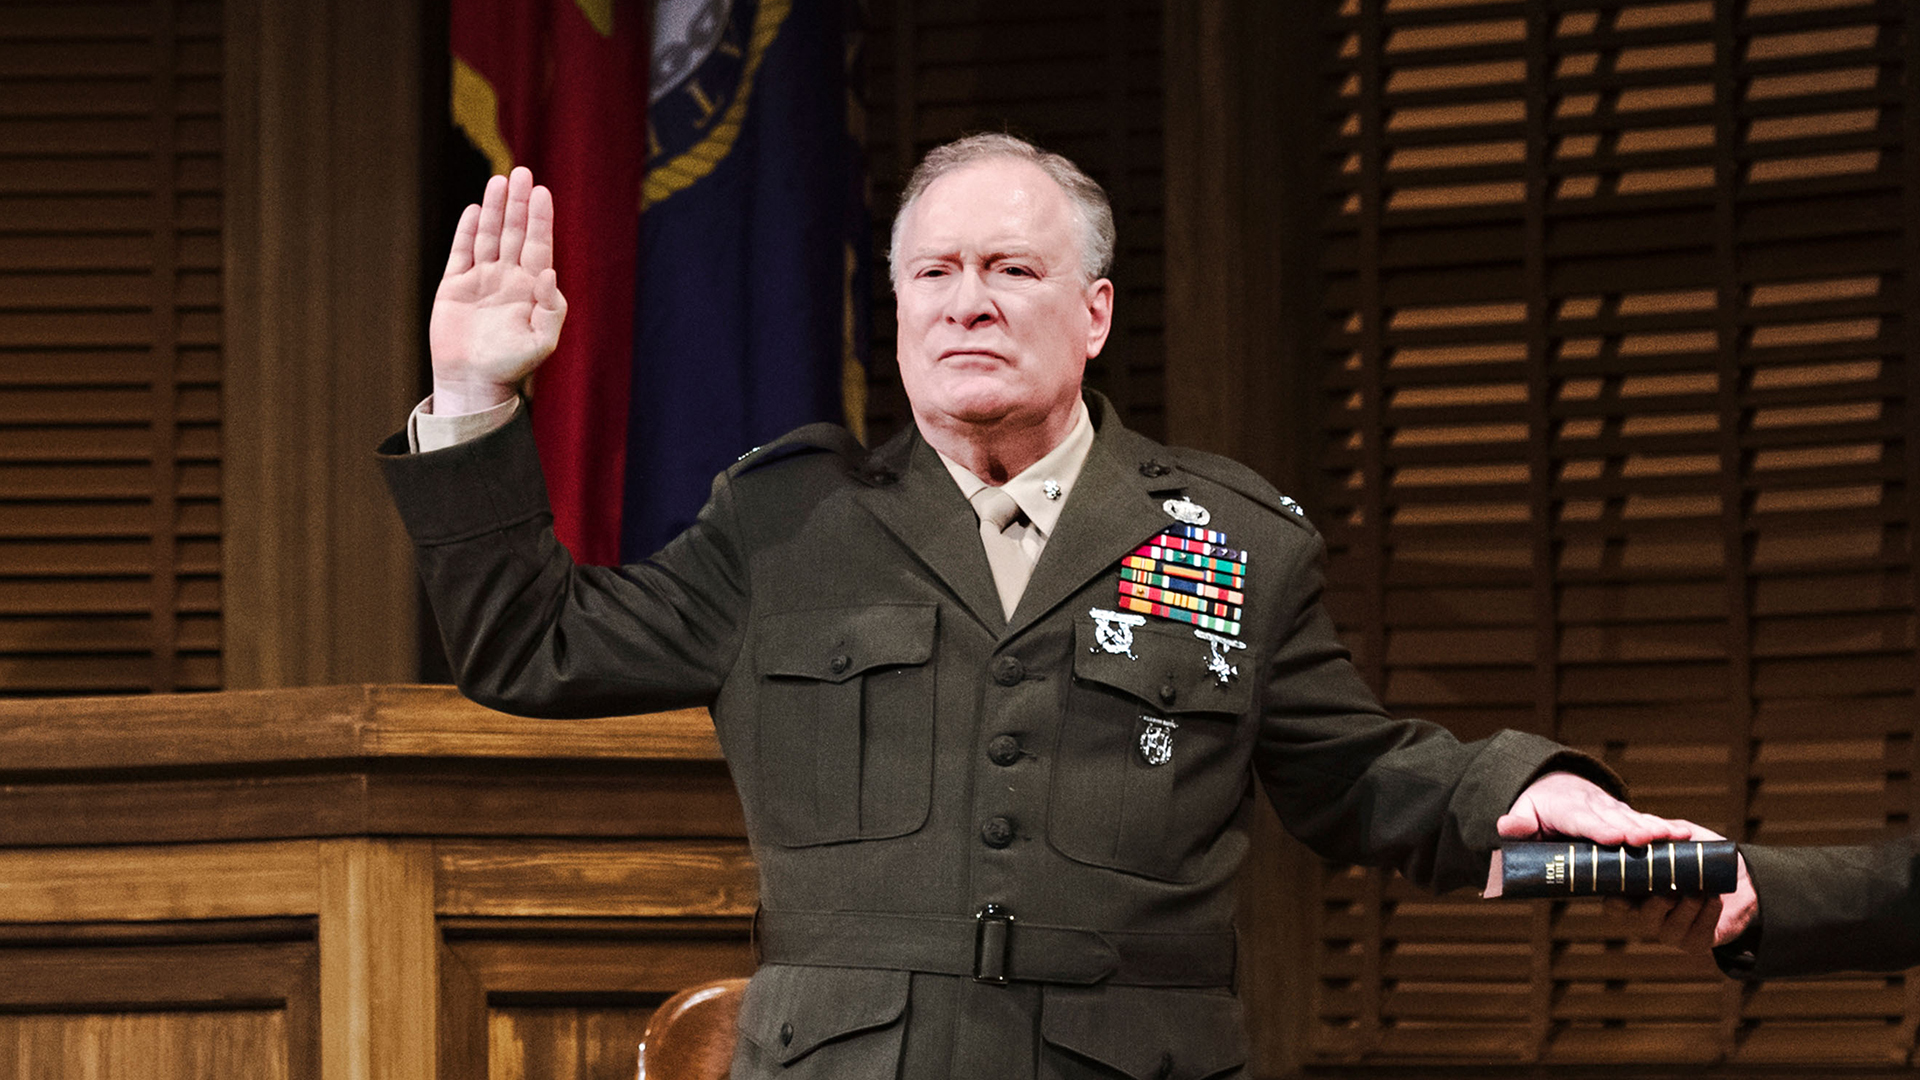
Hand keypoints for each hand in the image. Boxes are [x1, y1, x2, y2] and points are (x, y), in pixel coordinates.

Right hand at [429, 167, 567, 414]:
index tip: (542, 192)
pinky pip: (461, 252)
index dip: (540, 219)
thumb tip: (550, 272)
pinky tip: (475, 210)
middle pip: (515, 233)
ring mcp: (481, 280)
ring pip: (489, 236)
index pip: (538, 245)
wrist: (473, 383)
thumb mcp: (542, 342)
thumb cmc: (512, 367)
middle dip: (519, 204)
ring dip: (495, 209)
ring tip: (500, 181)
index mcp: (531, 289)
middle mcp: (507, 278)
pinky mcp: (454, 286)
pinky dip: (467, 231)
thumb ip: (552, 309)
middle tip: (523, 172)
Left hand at [1497, 770, 1692, 847]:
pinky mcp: (1626, 817)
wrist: (1555, 786)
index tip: (1614, 839)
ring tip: (1678, 836)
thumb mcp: (1522, 813)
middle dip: (1633, 830)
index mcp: (1568, 810)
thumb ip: (1517, 823)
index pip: (1583, 821)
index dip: (1599, 830)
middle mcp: (1595, 808)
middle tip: (1650, 840)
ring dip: (1657, 828)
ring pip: (1636, 820)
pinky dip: (1667, 828)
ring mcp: (1613, 811)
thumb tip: (1506, 826)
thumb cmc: (1537, 808)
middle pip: (1616, 821)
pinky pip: (1648, 822)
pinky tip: (1688, 835)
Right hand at [1602, 821, 1757, 949]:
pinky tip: (1715, 898)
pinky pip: (1698, 932)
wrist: (1744, 879)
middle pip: (1643, 914)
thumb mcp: (1683, 837)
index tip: (1627, 882)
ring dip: (1688, 905)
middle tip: (1673, 886)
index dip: (1615, 896)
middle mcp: (1649, 915)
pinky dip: (1708, 914)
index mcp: (1638, 893)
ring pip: (1672, 925)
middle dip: (1658, 900)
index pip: (1614, 903)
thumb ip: (1662, 830)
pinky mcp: (1695, 942)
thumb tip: (1643, 823)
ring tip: (1702, 888)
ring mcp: (1671, 931)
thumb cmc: (1704, 857)